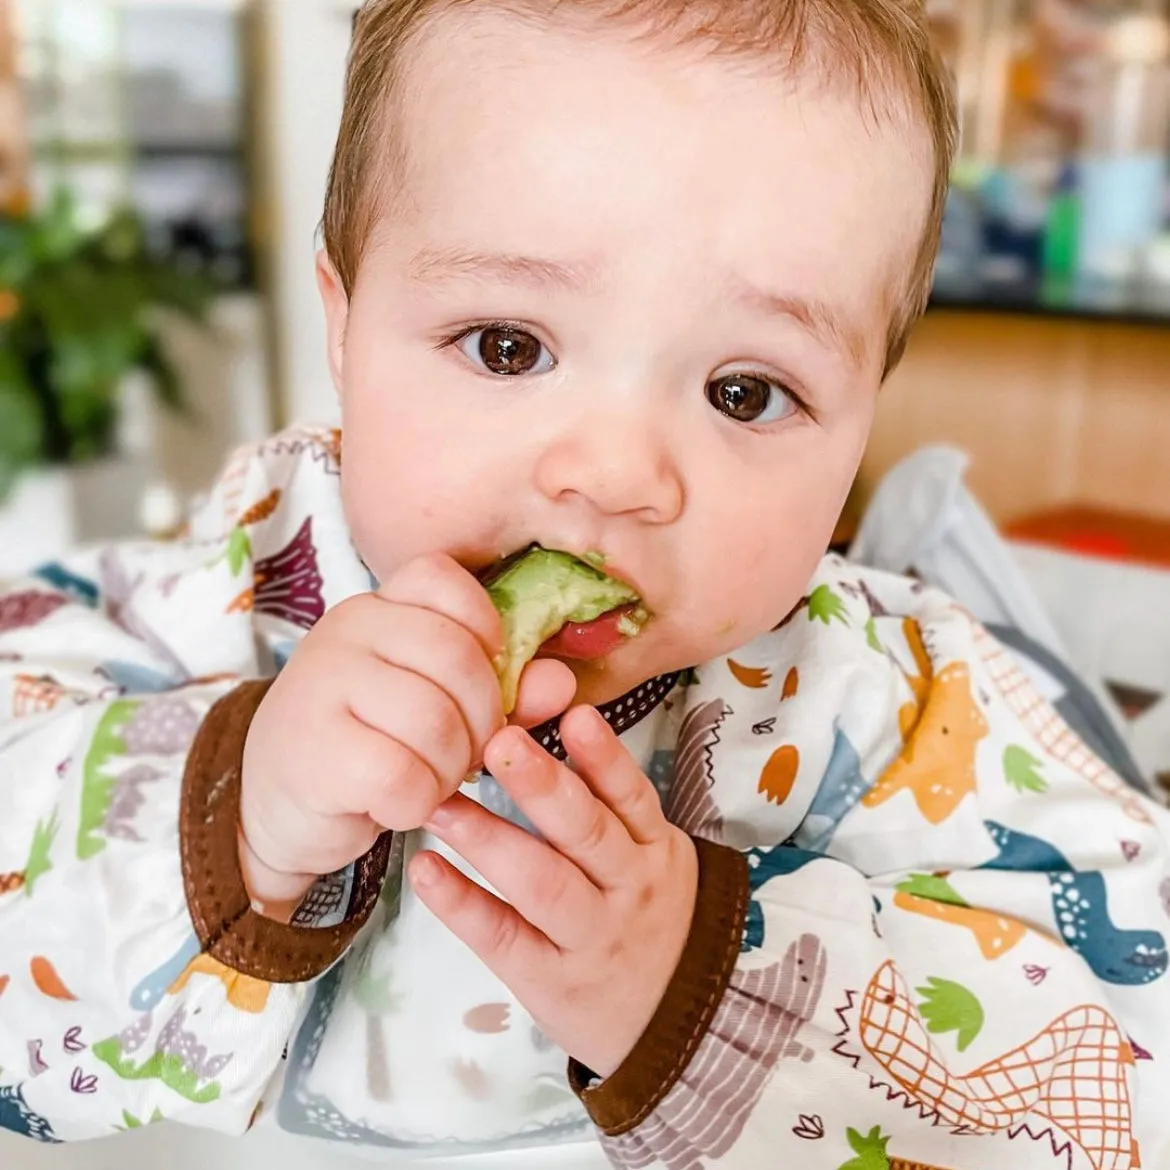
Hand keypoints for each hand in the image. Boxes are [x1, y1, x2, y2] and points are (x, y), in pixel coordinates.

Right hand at [239, 554, 576, 917]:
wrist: (273, 808)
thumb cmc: (367, 746)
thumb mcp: (434, 706)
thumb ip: (503, 689)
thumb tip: (562, 682)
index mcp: (376, 608)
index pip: (445, 580)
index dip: (484, 631)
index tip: (482, 680)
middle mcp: (345, 631)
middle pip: (458, 657)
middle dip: (482, 719)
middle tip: (463, 753)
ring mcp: (322, 685)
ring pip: (436, 721)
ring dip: (448, 769)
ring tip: (425, 779)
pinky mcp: (315, 750)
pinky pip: (403, 776)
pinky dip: (414, 804)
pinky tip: (393, 804)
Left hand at [410, 705, 698, 1077]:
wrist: (682, 1023)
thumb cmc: (647, 916)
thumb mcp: (651, 857)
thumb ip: (610, 805)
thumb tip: (545, 729)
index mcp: (653, 849)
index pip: (631, 795)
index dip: (603, 756)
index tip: (573, 713)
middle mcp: (628, 888)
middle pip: (586, 831)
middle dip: (541, 786)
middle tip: (497, 742)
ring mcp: (592, 937)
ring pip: (543, 882)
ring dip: (489, 838)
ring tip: (440, 804)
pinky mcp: (552, 981)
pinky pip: (505, 937)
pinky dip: (462, 904)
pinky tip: (425, 870)